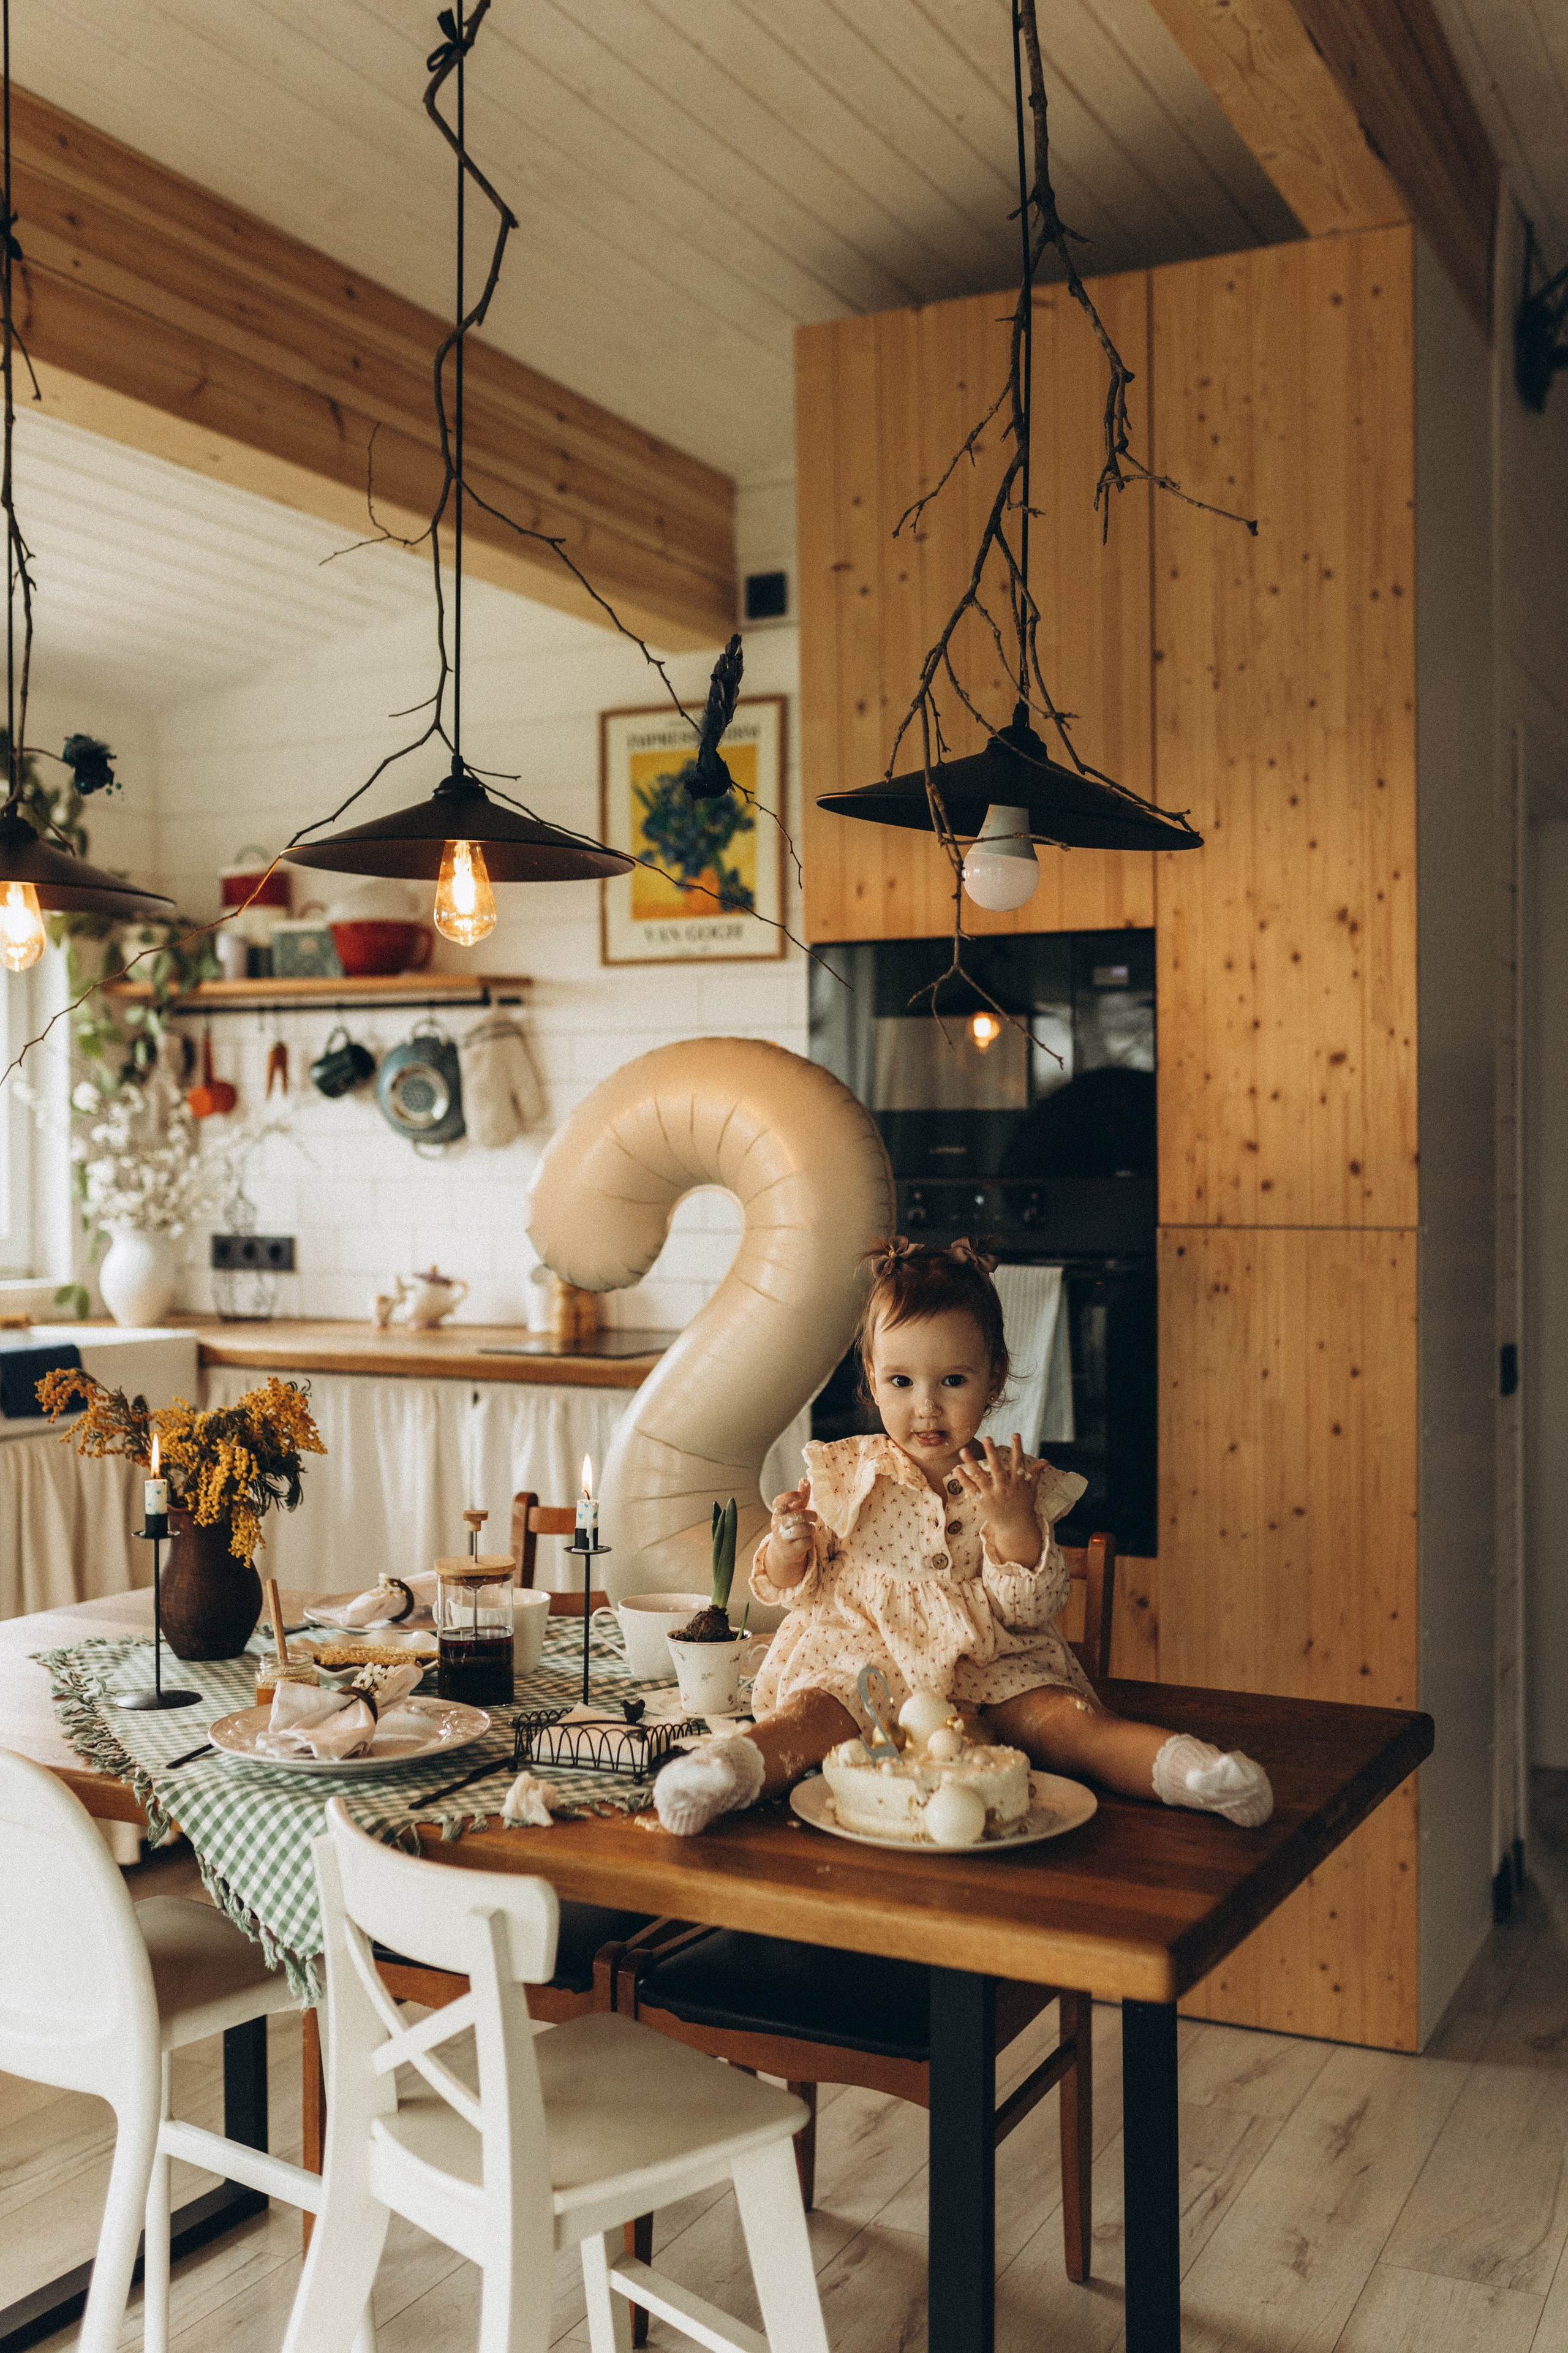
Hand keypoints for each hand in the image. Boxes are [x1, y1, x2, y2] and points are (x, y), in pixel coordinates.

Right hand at [765, 1485, 816, 1587]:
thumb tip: (805, 1479)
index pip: (780, 1502)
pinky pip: (806, 1542)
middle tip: (813, 1517)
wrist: (783, 1550)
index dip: (790, 1496)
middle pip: (796, 1516)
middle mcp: (778, 1524)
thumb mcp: (794, 1510)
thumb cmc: (790, 1525)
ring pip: (802, 1530)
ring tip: (810, 1529)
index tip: (800, 1496)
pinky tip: (807, 1539)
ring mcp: (783, 1537)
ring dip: (810, 1529)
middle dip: (809, 1515)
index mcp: (778, 1512)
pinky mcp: (791, 1550)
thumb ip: (801, 1496)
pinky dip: (810, 1540)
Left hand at [954, 1436, 1040, 1567]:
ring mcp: (992, 1495)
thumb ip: (1035, 1474)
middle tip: (987, 1437)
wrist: (1014, 1528)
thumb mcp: (1031, 1490)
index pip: (1018, 1463)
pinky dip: (963, 1479)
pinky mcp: (981, 1502)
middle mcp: (1004, 1488)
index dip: (1018, 1448)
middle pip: (997, 1468)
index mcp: (1017, 1483)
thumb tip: (1046, 1461)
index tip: (1016, 1434)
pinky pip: (971, 1489)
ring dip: (971, 1463)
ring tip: (963, 1450)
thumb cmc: (1022, 1505)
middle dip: (992, 1452)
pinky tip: (957, 1468)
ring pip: (980, 1477)